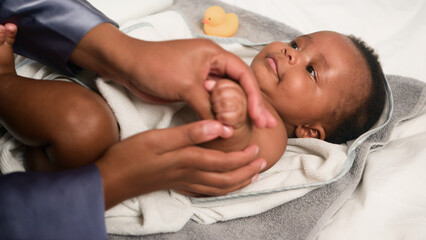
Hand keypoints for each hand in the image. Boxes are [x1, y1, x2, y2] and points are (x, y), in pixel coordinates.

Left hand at [70, 23, 276, 127]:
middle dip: (253, 105)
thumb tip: (225, 129)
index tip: (259, 116)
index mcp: (215, 55)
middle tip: (266, 125)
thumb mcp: (186, 86)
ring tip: (253, 128)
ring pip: (227, 97)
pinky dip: (220, 115)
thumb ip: (207, 107)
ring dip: (238, 112)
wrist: (128, 67)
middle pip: (239, 86)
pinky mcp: (193, 89)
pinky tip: (228, 127)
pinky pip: (212, 103)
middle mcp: (212, 65)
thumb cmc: (156, 66)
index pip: (243, 75)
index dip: (254, 96)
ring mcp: (203, 78)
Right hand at [95, 120, 265, 208]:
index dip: (243, 158)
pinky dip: (219, 189)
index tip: (256, 150)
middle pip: (225, 178)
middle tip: (261, 165)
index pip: (224, 162)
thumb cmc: (131, 156)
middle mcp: (189, 175)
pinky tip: (221, 185)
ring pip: (217, 187)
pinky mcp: (175, 185)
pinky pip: (205, 191)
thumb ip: (190, 133)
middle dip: (246, 173)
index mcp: (188, 160)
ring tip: (250, 177)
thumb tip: (219, 127)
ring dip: (237, 183)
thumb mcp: (159, 138)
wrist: (110, 178)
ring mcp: (182, 182)